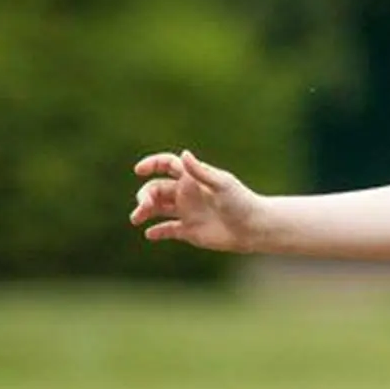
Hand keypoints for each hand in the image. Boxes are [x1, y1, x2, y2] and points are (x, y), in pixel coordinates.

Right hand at [130, 150, 259, 252]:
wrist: (253, 228)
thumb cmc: (241, 203)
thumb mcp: (221, 184)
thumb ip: (201, 172)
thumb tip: (183, 154)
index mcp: (192, 179)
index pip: (167, 165)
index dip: (152, 165)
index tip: (139, 170)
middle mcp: (187, 194)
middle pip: (157, 189)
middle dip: (145, 195)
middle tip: (143, 206)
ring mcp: (187, 212)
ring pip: (158, 209)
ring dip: (145, 212)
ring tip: (136, 218)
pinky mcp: (189, 231)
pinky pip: (168, 230)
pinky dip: (157, 232)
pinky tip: (149, 234)